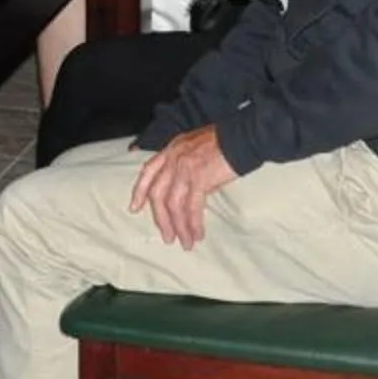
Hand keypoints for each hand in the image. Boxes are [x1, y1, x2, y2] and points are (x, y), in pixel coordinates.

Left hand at [130, 127, 235, 247]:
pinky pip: (192, 207)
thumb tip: (189, 192)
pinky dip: (193, 224)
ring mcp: (184, 168)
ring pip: (173, 204)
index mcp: (171, 149)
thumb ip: (186, 167)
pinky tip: (197, 234)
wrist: (243, 136)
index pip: (148, 171)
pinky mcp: (199, 178)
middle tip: (167, 237)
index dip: (139, 191)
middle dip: (160, 218)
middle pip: (158, 193)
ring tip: (185, 242)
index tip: (134, 208)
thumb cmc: (225, 142)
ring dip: (179, 227)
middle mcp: (173, 158)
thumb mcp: (196, 148)